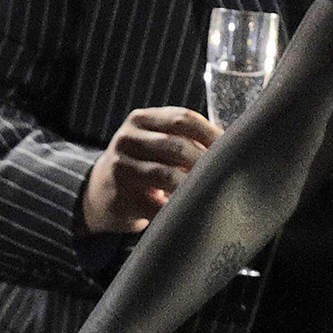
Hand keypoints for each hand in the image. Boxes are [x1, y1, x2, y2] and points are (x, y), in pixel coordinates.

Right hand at [81, 105, 221, 235]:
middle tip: (229, 175)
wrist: (98, 193)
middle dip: (205, 161)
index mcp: (141, 120)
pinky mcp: (119, 197)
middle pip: (175, 145)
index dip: (210, 132)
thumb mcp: (153, 143)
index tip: (234, 148)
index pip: (182, 118)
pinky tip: (192, 214)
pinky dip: (176, 210)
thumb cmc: (140, 166)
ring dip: (193, 185)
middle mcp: (127, 139)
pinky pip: (155, 205)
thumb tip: (233, 146)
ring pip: (165, 175)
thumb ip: (184, 139)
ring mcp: (120, 167)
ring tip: (214, 193)